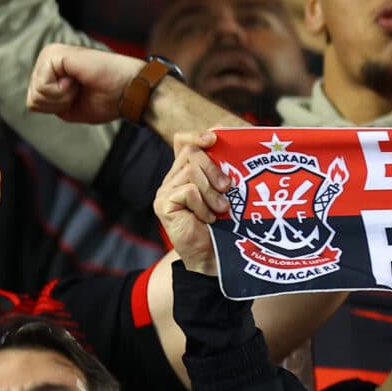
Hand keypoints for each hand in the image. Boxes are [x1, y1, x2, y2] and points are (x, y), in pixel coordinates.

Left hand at [26, 42, 145, 126]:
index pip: (33, 102)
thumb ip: (48, 100)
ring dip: (61, 99)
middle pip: (32, 99)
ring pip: (36, 94)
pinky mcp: (55, 54)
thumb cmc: (105, 98)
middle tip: (80, 91)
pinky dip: (61, 93)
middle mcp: (48, 58)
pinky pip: (43, 87)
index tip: (78, 97)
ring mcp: (51, 54)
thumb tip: (31, 101)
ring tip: (80, 85)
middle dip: (57, 104)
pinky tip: (77, 81)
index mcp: (50, 69)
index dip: (56, 108)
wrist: (127, 91)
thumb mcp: (68, 106)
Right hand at [152, 131, 227, 276]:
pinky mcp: (163, 204)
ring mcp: (165, 191)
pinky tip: (207, 218)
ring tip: (220, 209)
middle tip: (227, 188)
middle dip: (214, 168)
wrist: (212, 255)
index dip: (196, 135)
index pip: (182, 141)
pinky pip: (188, 191)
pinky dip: (203, 205)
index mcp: (186, 172)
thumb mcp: (226, 191)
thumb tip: (228, 135)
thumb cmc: (223, 224)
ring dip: (212, 191)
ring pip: (192, 171)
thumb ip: (223, 168)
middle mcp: (172, 178)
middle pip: (191, 152)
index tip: (214, 138)